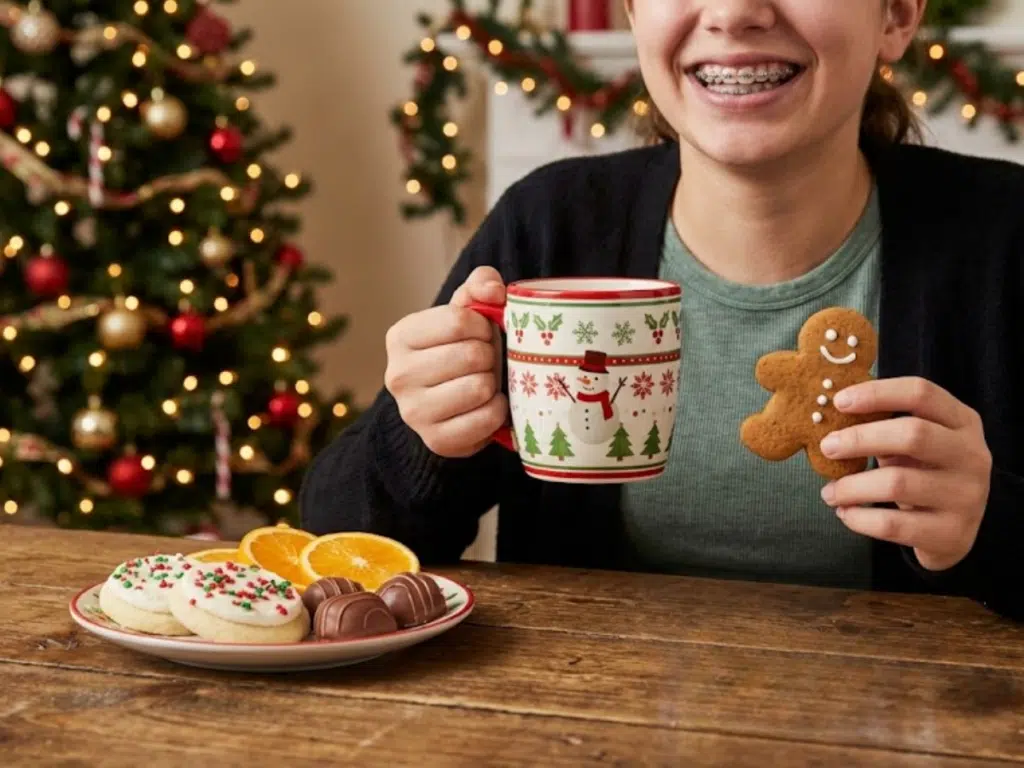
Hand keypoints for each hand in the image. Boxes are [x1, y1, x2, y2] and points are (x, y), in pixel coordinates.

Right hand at [384, 266, 507, 457]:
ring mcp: (414, 412)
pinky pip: (487, 419)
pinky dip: (497, 411)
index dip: (483, 325)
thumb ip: (480, 286)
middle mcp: (398, 375)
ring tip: (484, 382)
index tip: (482, 333)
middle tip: (485, 361)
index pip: (459, 321)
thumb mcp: (466, 312)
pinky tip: (488, 405)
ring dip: (493, 383)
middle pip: (472, 355)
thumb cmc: (460, 349)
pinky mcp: (436, 440)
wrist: (448, 404)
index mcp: (400, 337)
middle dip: (489, 355)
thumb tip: (492, 290)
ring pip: (479, 387)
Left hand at [818, 376, 992, 570]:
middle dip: (860, 439)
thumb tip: (830, 415)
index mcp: (962, 422)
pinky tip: (845, 513)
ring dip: (851, 487)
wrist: (954, 531)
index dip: (877, 393)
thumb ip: (883, 426)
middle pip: (913, 434)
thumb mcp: (914, 444)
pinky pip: (894, 525)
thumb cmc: (923, 473)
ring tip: (829, 492)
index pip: (922, 393)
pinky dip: (860, 518)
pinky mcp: (951, 533)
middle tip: (827, 446)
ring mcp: (966, 496)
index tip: (838, 401)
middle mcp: (972, 455)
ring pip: (898, 484)